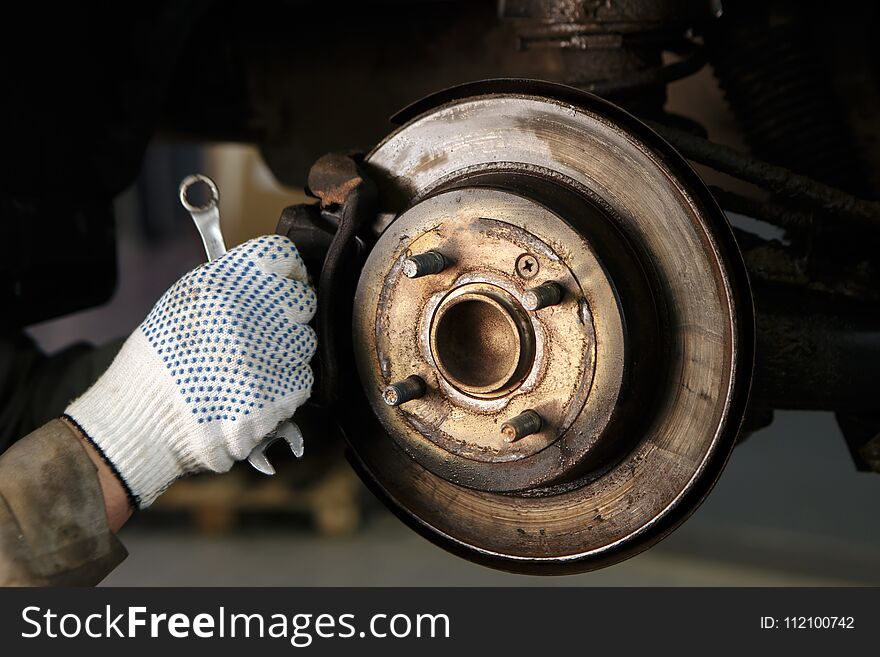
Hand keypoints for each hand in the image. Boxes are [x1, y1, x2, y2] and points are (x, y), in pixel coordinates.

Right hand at [65, 235, 316, 508]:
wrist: (145, 425)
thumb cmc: (159, 365)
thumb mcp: (182, 303)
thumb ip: (228, 283)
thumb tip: (272, 276)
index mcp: (223, 283)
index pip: (283, 255)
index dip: (288, 273)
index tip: (283, 286)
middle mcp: (250, 311)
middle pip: (303, 300)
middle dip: (289, 317)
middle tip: (263, 337)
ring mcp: (269, 352)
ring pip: (305, 343)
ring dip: (286, 355)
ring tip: (247, 370)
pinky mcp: (282, 391)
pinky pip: (302, 380)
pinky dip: (284, 389)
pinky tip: (252, 392)